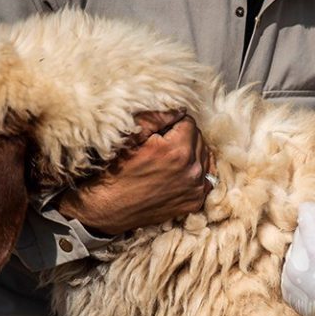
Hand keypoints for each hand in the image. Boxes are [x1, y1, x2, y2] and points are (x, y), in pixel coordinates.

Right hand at [58, 111, 215, 235]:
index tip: (160, 131)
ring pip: (204, 156)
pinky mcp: (195, 202)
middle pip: (199, 138)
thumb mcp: (131, 136)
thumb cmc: (115, 170)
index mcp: (177, 150)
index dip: (173, 123)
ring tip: (170, 157)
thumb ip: (158, 117)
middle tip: (163, 143)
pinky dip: (196, 171)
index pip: (189, 122)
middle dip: (184, 136)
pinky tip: (181, 172)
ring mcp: (196, 188)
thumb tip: (179, 107)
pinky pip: (206, 178)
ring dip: (191, 153)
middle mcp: (192, 170)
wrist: (108, 208)